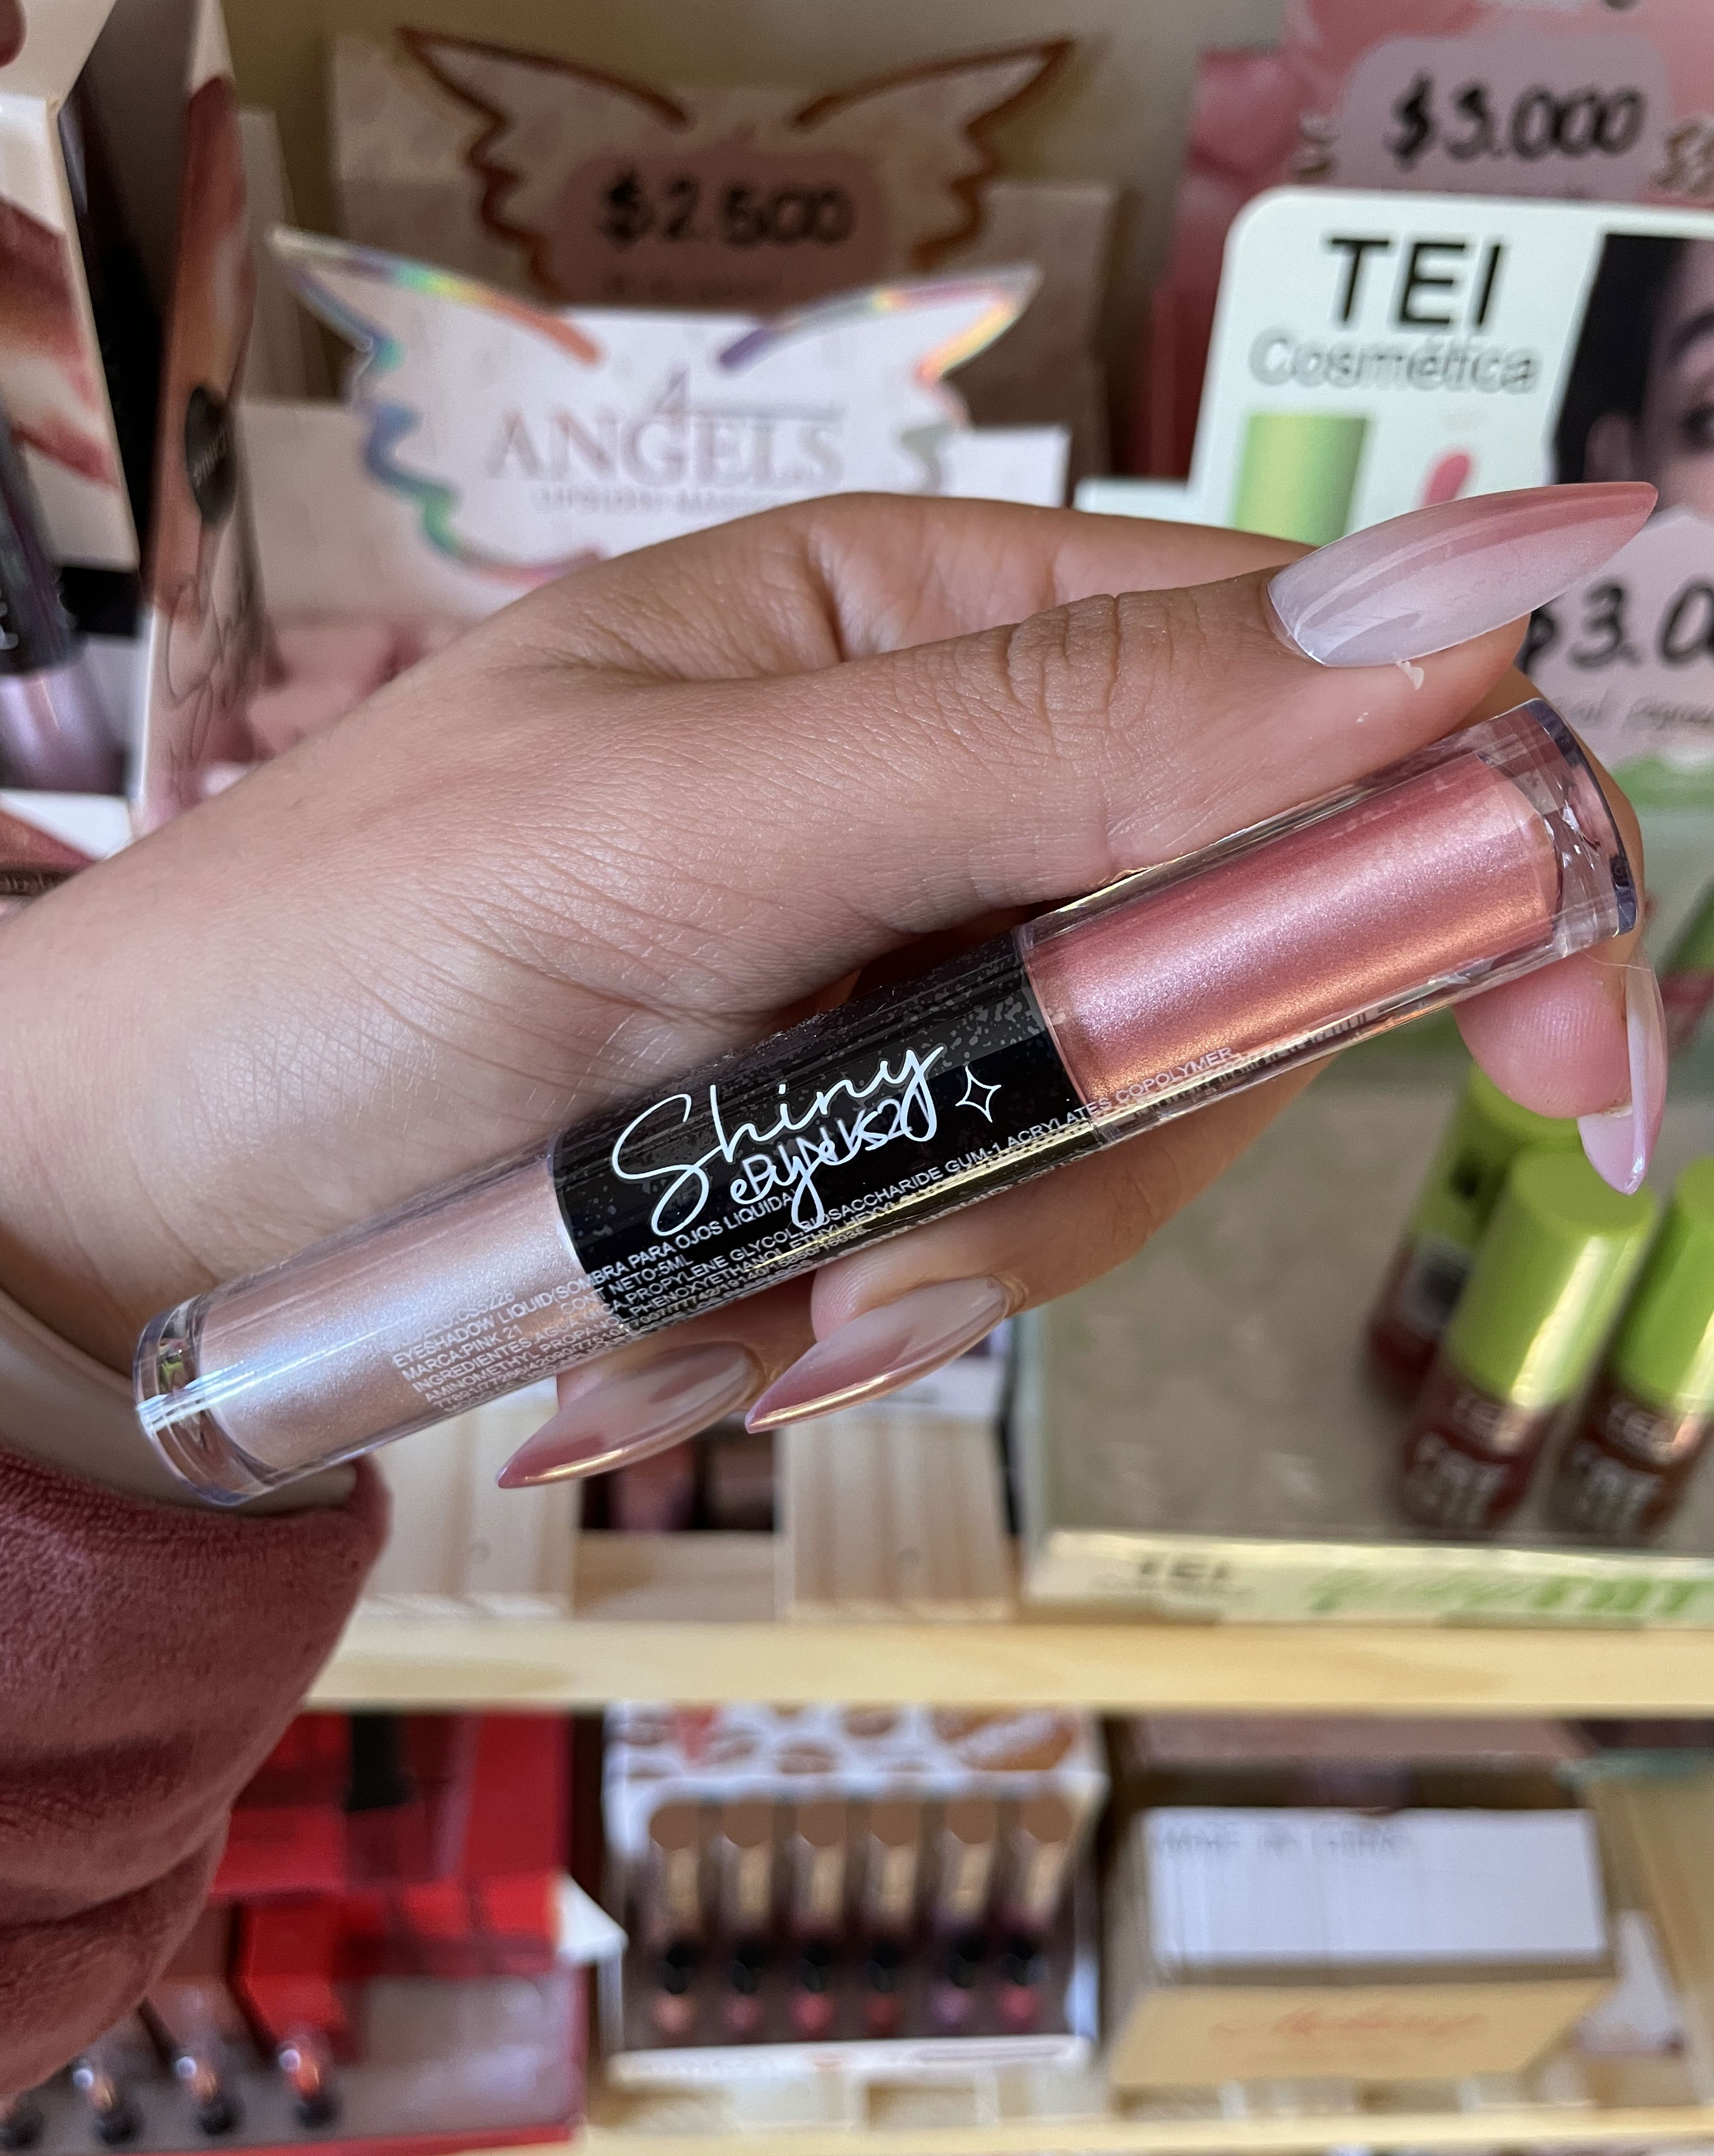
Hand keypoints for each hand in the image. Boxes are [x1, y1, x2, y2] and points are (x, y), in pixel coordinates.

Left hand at [0, 493, 1654, 1482]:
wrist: (130, 1215)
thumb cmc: (329, 964)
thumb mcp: (682, 827)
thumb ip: (1049, 733)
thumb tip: (1437, 617)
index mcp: (916, 633)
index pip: (1300, 698)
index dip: (1462, 861)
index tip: (1576, 1056)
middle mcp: (941, 799)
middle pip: (1225, 975)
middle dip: (1084, 1161)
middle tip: (880, 1260)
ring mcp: (905, 987)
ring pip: (1104, 1160)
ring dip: (921, 1277)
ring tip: (700, 1312)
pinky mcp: (854, 1149)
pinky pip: (969, 1267)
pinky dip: (834, 1332)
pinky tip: (667, 1341)